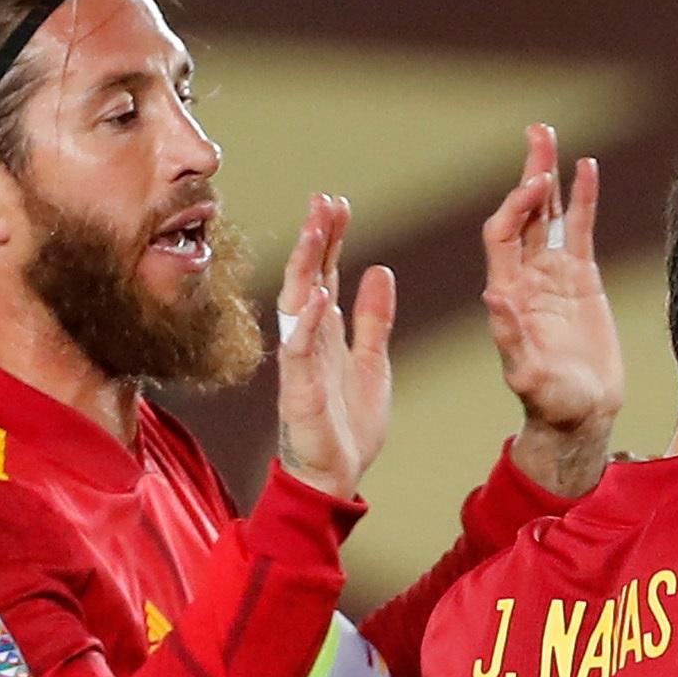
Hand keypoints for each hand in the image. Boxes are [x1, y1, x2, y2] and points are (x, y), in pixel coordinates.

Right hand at [268, 194, 399, 503]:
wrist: (338, 477)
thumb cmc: (349, 424)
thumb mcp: (373, 362)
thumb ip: (374, 319)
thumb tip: (379, 269)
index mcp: (326, 333)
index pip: (325, 273)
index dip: (330, 238)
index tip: (337, 203)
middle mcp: (309, 341)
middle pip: (309, 278)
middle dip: (315, 239)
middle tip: (323, 199)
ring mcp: (301, 364)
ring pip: (298, 305)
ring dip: (305, 267)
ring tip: (314, 230)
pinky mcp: (299, 392)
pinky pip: (300, 352)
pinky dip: (307, 323)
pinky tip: (317, 294)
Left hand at [477, 128, 619, 493]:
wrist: (579, 418)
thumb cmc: (549, 405)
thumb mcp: (526, 376)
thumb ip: (510, 338)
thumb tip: (493, 296)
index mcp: (508, 295)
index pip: (502, 235)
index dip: (515, 207)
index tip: (536, 185)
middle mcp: (527, 278)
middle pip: (522, 213)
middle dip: (529, 174)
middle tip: (537, 133)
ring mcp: (553, 276)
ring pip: (548, 215)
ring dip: (548, 176)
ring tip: (548, 135)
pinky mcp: (581, 281)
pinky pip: (579, 231)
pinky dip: (582, 200)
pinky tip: (586, 168)